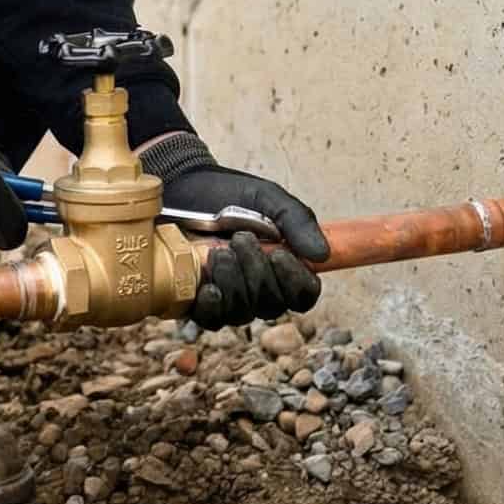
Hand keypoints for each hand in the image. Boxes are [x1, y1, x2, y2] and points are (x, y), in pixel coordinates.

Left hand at [140, 132, 327, 327]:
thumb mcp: (267, 198)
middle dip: (258, 274)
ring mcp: (228, 296)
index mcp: (282, 265)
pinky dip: (212, 306)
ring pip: (243, 313)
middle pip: (273, 306)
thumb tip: (322, 255)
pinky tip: (209, 287)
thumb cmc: (226, 193)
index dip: (296, 283)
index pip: (303, 295)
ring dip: (234, 284)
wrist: (182, 184)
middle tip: (241, 239)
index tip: (279, 255)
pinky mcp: (197, 299)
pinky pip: (211, 319)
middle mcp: (257, 287)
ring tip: (220, 253)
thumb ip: (296, 221)